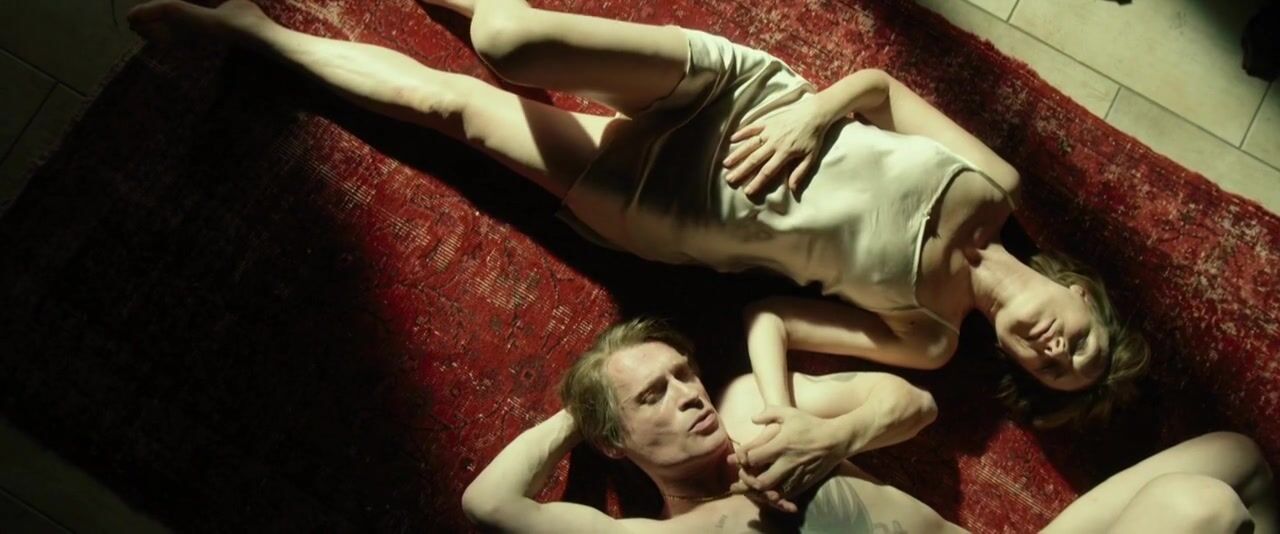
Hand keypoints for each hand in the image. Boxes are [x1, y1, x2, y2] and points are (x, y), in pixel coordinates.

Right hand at [722, 97, 831, 195]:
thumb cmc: (813, 137)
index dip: (757, 181)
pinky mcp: (768, 122)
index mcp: (785, 153)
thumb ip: (800, 172)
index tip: (747, 191)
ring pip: (750, 145)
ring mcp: (769, 132)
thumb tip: (792, 189)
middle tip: (729, 179)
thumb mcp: (811, 157)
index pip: (768, 171)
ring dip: (737, 154)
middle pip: (754, 159)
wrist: (815, 114)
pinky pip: (752, 127)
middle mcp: (774, 143)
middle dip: (741, 170)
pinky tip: (732, 139)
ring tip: (726, 164)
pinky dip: (742, 133)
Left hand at [727, 406, 849, 506]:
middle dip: (751, 480)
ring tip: (759, 480)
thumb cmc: (811, 424)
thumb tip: (753, 419)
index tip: (745, 456)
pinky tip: (773, 485)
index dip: (745, 459)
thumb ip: (769, 413)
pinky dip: (777, 493)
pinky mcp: (804, 483)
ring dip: (763, 489)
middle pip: (761, 481)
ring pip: (773, 492)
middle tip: (749, 473)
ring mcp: (797, 475)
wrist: (836, 440)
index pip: (753, 458)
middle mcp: (787, 463)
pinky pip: (787, 495)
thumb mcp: (790, 413)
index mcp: (781, 445)